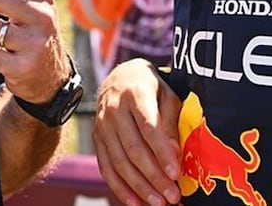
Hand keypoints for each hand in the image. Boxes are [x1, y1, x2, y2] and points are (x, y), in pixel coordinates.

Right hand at [93, 59, 182, 205]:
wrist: (120, 78)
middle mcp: (113, 109)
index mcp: (135, 93)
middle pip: (133, 149)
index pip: (148, 127)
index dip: (162, 152)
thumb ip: (170, 122)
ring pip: (119, 162)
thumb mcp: (167, 96)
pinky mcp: (96, 139)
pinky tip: (136, 202)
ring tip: (158, 203)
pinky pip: (106, 168)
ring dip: (139, 187)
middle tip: (172, 195)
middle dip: (154, 176)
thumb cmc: (150, 89)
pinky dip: (120, 188)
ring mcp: (101, 125)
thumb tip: (174, 154)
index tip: (176, 173)